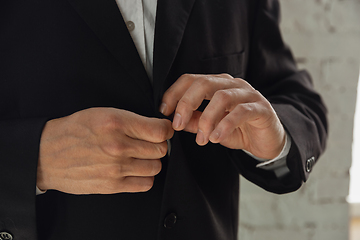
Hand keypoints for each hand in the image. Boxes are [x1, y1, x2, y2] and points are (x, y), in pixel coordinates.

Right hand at [37, 108, 173, 194]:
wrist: (47, 155)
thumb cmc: (74, 132)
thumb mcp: (102, 113)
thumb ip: (132, 120)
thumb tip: (157, 127)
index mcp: (115, 123)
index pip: (159, 131)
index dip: (165, 130)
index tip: (162, 130)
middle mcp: (117, 146)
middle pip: (160, 149)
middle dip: (158, 144)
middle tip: (149, 142)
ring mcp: (115, 168)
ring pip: (156, 167)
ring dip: (151, 161)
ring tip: (140, 156)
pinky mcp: (112, 185)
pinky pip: (145, 184)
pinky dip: (145, 177)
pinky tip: (135, 169)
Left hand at [160, 74, 284, 158]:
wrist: (267, 141)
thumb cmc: (238, 130)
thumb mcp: (211, 127)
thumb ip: (194, 122)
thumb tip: (174, 120)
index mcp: (217, 85)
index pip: (191, 79)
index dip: (174, 93)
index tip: (164, 111)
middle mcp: (232, 85)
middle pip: (203, 83)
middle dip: (186, 103)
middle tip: (177, 125)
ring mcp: (248, 94)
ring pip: (221, 97)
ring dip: (206, 119)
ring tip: (201, 139)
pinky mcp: (261, 108)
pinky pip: (241, 112)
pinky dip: (225, 126)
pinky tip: (216, 138)